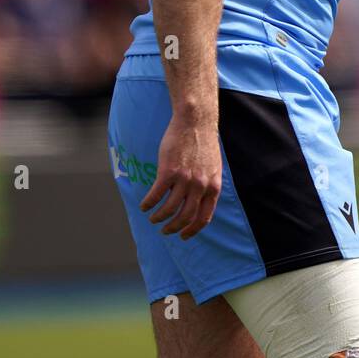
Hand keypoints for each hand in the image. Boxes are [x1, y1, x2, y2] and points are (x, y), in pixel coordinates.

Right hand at [140, 116, 221, 239]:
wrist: (195, 121)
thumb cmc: (203, 143)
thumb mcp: (214, 167)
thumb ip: (208, 185)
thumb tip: (200, 201)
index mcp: (213, 187)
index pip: (203, 217)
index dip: (192, 230)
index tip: (183, 236)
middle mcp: (200, 186)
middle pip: (185, 217)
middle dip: (173, 228)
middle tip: (165, 230)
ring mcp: (184, 179)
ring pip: (169, 208)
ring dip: (159, 217)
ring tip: (152, 218)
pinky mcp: (168, 171)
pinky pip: (156, 194)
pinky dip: (149, 203)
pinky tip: (144, 206)